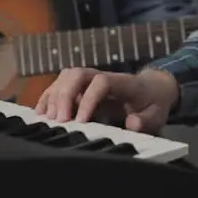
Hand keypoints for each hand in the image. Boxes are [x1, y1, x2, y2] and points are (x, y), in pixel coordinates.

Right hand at [35, 67, 179, 132]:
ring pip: (66, 77)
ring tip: (48, 119)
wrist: (154, 87)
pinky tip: (40, 113)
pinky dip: (48, 97)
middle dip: (65, 95)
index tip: (81, 121)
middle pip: (78, 74)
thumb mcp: (157, 114)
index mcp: (124, 82)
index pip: (101, 82)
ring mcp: (90, 79)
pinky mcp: (81, 86)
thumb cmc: (153, 102)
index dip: (89, 99)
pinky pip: (60, 85)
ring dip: (54, 96)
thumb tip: (131, 123)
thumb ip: (145, 120)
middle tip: (59, 120)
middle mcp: (103, 76)